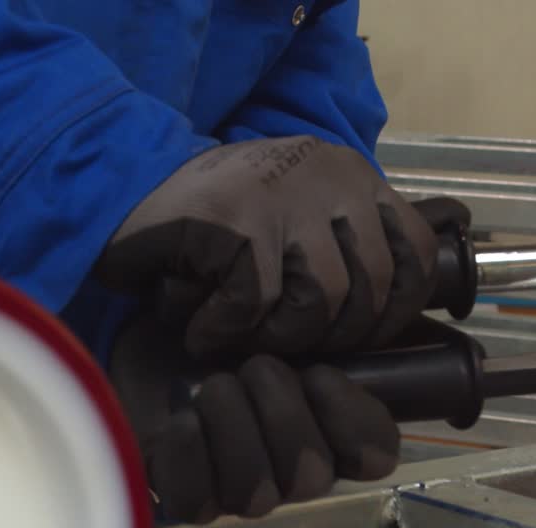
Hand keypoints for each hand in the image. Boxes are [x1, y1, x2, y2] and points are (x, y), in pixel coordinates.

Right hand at [97, 136, 439, 356]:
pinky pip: (257, 304)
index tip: (360, 336)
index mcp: (353, 177)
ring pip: (323, 301)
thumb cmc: (213, 217)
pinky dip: (226, 330)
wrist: (121, 183)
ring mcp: (285, 195)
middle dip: (333, 336)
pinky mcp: (239, 220)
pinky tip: (202, 330)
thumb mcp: (297, 213)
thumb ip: (345, 242)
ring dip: (282, 338)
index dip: (396, 309)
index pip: (415, 251)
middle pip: (373, 288)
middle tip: (284, 342)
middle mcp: (330, 177)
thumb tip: (396, 309)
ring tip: (244, 337)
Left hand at [109, 313, 399, 523]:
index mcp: (329, 429)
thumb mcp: (289, 312)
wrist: (147, 336)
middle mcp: (292, 471)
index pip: (375, 454)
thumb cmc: (226, 325)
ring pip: (257, 492)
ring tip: (216, 384)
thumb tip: (417, 288)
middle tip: (254, 366)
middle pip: (311, 475)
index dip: (353, 419)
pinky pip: (200, 500)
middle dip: (281, 410)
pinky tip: (183, 419)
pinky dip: (189, 451)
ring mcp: (240, 492)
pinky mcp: (187, 499)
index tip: (321, 373)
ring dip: (234, 423)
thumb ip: (345, 319)